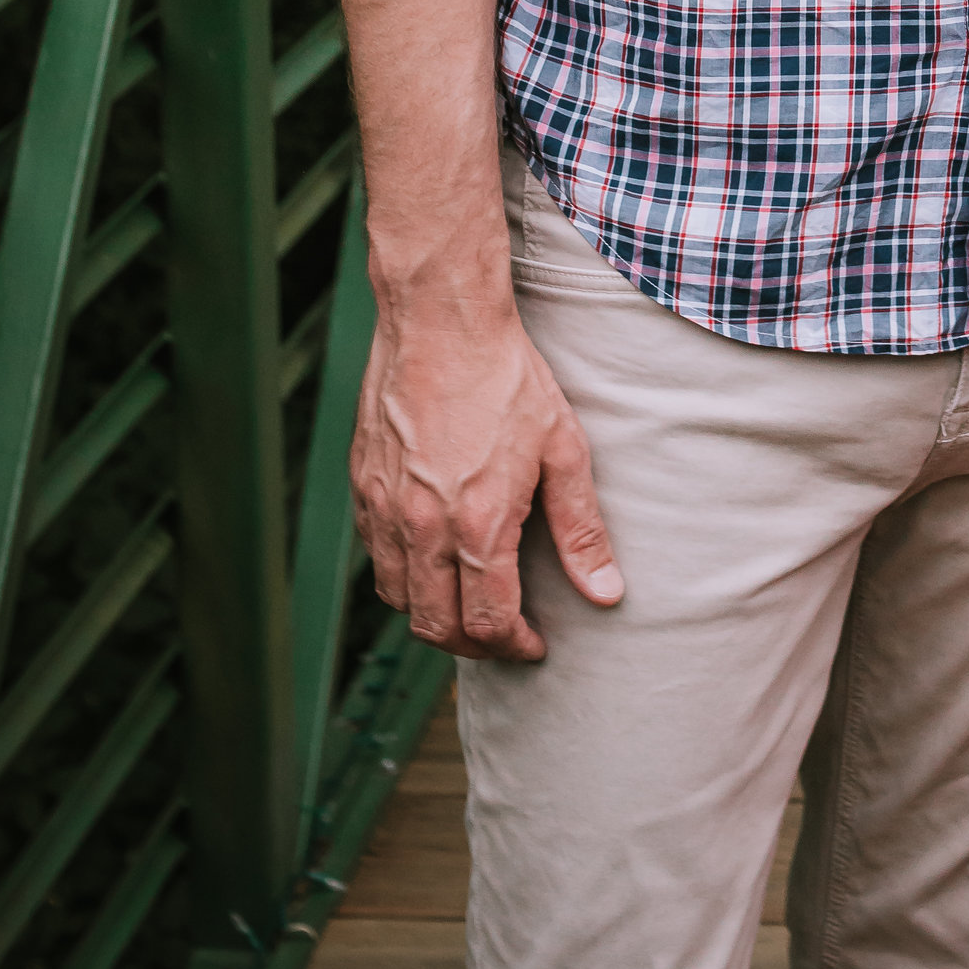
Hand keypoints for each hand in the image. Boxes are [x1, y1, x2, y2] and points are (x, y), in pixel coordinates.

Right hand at [351, 295, 623, 661]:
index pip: (489, 624)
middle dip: (475, 646)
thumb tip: (605, 593)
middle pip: (437, 627)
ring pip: (399, 599)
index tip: (535, 644)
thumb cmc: (506, 379)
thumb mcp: (562, 450)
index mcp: (477, 525)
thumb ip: (581, 529)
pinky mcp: (363, 487)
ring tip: (469, 602)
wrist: (441, 321)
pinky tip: (434, 557)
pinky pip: (376, 557)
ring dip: (434, 615)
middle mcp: (423, 528)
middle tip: (504, 636)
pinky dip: (403, 575)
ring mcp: (385, 509)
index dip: (515, 647)